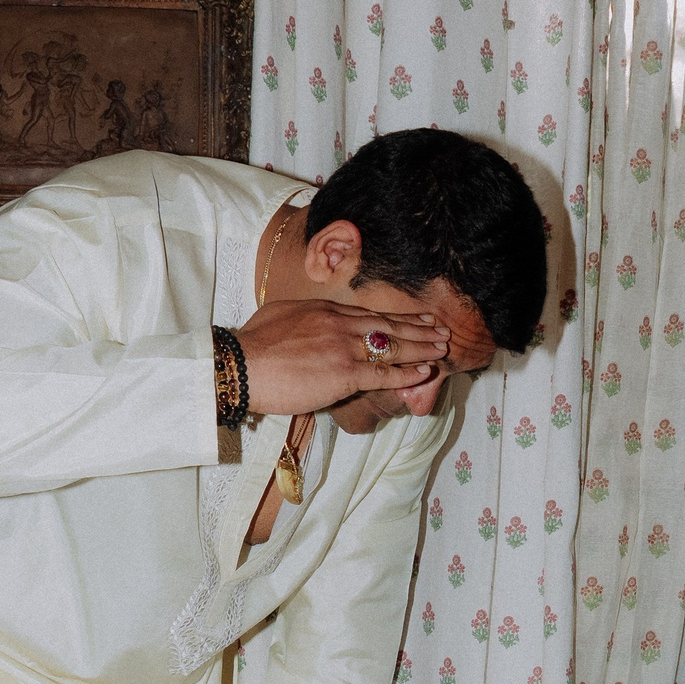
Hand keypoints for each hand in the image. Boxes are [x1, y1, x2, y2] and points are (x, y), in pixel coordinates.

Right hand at [238, 299, 448, 421]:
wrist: (242, 364)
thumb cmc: (253, 345)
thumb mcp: (279, 316)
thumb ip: (303, 318)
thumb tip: (310, 323)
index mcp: (325, 309)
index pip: (369, 313)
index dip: (396, 317)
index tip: (416, 317)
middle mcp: (340, 323)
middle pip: (387, 324)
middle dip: (418, 327)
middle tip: (440, 328)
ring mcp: (344, 347)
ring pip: (392, 345)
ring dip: (421, 346)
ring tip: (442, 346)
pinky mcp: (344, 373)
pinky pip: (384, 372)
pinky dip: (408, 372)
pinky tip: (426, 370)